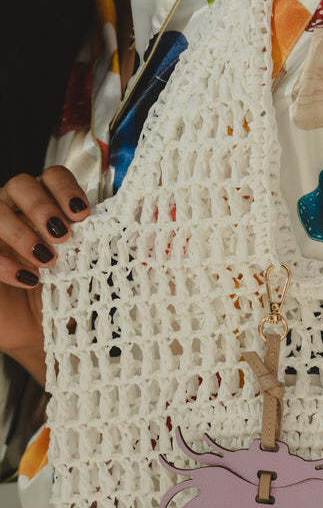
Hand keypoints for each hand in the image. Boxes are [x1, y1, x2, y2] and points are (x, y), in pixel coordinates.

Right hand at [0, 166, 89, 386]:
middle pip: (21, 184)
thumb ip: (96, 248)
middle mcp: (17, 209)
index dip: (66, 188)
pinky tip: (26, 278)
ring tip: (46, 260)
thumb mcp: (85, 270)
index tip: (82, 213)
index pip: (53, 177)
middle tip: (62, 235)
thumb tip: (125, 234)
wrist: (36, 330)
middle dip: (43, 207)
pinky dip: (4, 261)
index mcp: (47, 204)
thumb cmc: (62, 295)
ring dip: (23, 231)